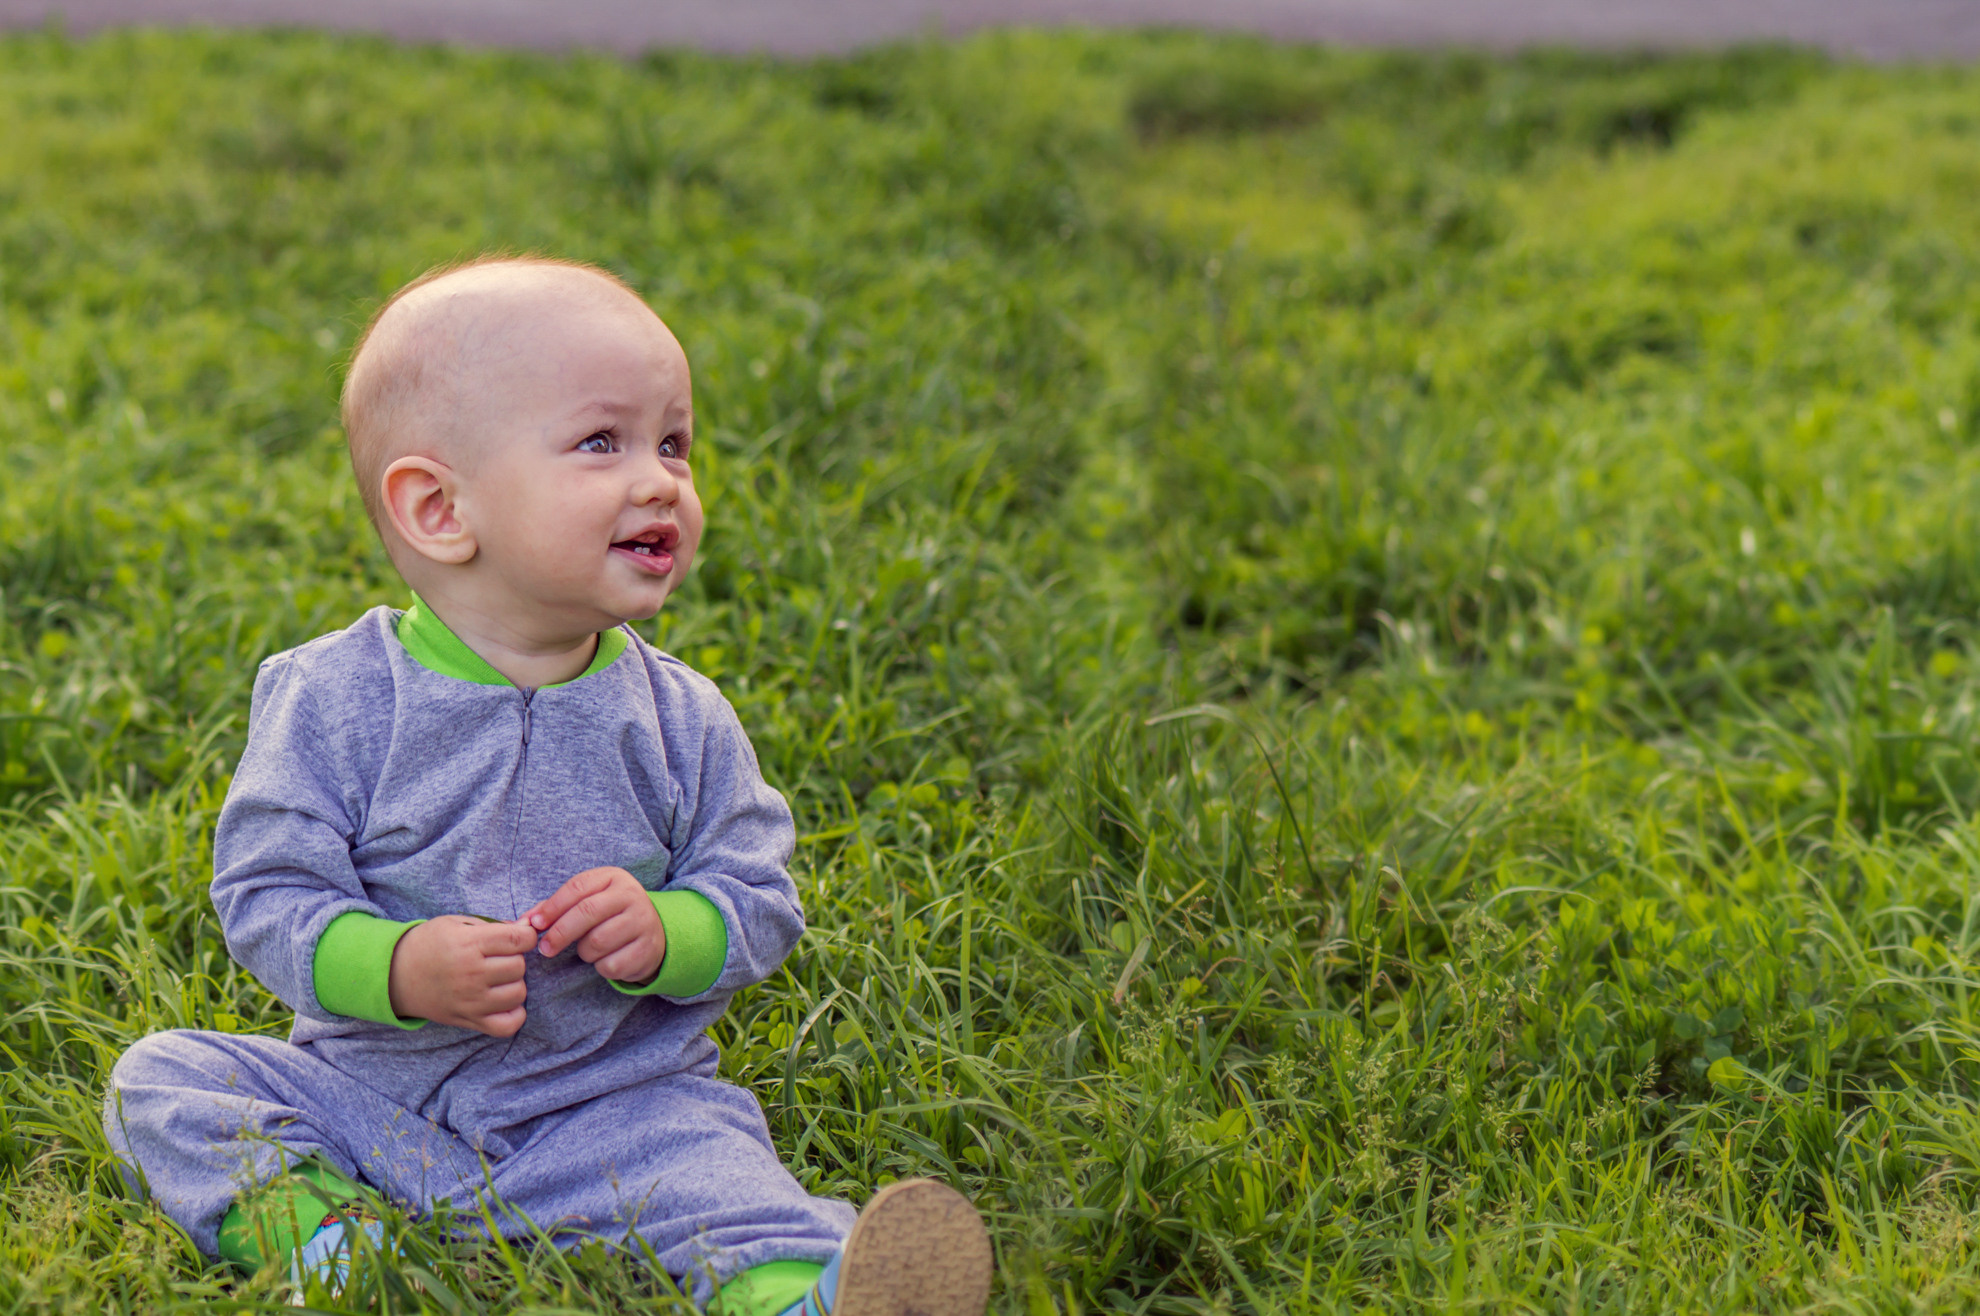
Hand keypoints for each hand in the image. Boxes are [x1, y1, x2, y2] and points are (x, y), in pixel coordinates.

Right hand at [387, 916, 533, 1036]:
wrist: (395, 974)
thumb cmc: (429, 944)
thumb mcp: (456, 923)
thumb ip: (493, 925)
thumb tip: (527, 928)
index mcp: (469, 944)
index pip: (520, 940)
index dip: (526, 935)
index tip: (518, 937)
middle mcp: (471, 974)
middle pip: (519, 967)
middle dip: (515, 959)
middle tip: (499, 958)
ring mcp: (470, 1001)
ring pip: (519, 994)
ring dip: (514, 984)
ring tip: (499, 979)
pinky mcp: (468, 1021)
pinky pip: (508, 1025)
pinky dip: (514, 1015)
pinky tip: (504, 1002)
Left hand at [523, 866, 665, 984]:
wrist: (655, 931)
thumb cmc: (609, 915)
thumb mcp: (588, 901)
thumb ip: (554, 908)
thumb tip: (523, 922)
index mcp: (613, 878)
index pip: (577, 887)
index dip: (552, 907)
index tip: (535, 924)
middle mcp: (631, 895)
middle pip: (587, 913)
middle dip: (560, 933)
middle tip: (545, 948)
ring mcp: (643, 921)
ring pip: (597, 941)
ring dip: (584, 952)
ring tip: (587, 950)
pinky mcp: (647, 949)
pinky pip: (611, 964)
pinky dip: (601, 967)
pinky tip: (606, 959)